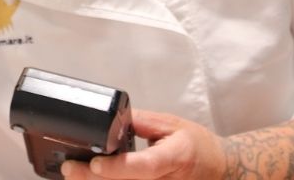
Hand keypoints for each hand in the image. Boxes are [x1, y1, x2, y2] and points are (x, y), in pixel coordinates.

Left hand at [62, 109, 225, 179]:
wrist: (224, 170)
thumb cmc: (197, 146)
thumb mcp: (172, 125)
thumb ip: (141, 123)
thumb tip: (110, 120)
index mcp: (175, 157)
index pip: (144, 166)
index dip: (117, 167)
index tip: (93, 162)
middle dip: (95, 179)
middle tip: (69, 169)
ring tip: (75, 177)